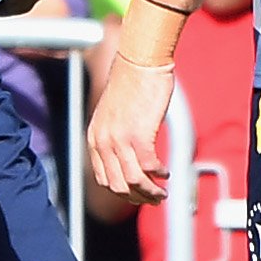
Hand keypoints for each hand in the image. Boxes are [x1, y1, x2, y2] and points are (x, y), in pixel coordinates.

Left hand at [87, 50, 177, 205]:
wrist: (139, 62)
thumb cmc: (131, 84)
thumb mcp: (113, 115)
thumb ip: (115, 135)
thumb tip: (129, 155)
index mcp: (94, 137)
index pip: (103, 178)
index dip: (121, 191)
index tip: (136, 194)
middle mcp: (102, 141)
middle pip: (118, 185)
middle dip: (137, 197)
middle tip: (153, 198)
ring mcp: (119, 140)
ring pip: (134, 181)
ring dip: (150, 192)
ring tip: (162, 193)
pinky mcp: (139, 135)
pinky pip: (149, 167)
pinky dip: (159, 174)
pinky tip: (166, 172)